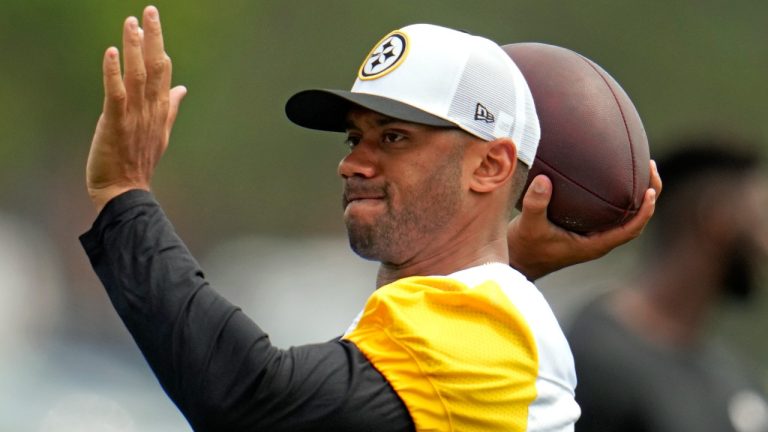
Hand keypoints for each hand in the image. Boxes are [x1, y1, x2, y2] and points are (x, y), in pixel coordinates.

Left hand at [86, 6, 186, 211]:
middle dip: (153, 38)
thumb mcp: (160, 134)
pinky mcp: (115, 123)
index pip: (164, 72)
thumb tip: (182, 89)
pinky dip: (113, 73)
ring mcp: (134, 116)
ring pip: (137, 76)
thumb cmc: (138, 163)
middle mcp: (150, 110)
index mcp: (160, 111)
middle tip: (149, 11)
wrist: (125, 191)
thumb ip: (170, 108)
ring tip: (131, 23)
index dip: (160, 46)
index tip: (154, 23)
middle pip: (156, 68)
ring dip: (135, 48)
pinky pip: (116, 94)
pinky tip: (111, 53)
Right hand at [508, 160, 661, 280]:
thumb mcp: (528, 225)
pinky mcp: (584, 228)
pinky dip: (616, 193)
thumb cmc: (525, 247)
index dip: (645, 212)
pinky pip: (609, 210)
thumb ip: (536, 204)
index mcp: (594, 245)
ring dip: (636, 193)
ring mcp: (593, 234)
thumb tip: (544, 179)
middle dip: (649, 194)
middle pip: (635, 219)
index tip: (650, 191)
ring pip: (625, 214)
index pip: (631, 230)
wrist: (517, 260)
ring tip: (640, 165)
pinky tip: (609, 173)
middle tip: (650, 166)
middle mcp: (598, 240)